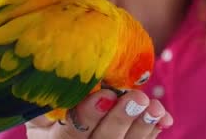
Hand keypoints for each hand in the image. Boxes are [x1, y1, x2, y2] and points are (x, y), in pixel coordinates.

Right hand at [26, 89, 172, 137]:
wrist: (72, 124)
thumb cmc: (49, 104)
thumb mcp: (42, 101)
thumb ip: (53, 94)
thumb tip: (67, 73)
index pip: (68, 133)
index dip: (88, 116)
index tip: (106, 95)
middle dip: (120, 120)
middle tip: (138, 98)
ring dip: (141, 126)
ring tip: (154, 107)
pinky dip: (152, 131)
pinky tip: (163, 117)